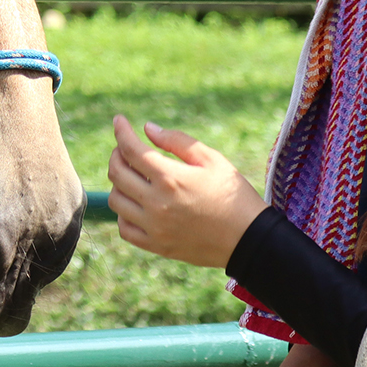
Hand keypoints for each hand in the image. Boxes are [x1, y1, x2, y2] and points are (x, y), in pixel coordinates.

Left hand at [106, 114, 267, 267]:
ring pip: (116, 201)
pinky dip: (124, 214)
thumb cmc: (233, 195)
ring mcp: (155, 227)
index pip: (130, 149)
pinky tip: (136, 204)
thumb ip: (177, 141)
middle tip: (127, 149)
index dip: (121, 131)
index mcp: (171, 178)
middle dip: (117, 154)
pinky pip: (124, 228)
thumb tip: (148, 129)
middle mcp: (157, 203)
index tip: (119, 121)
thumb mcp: (211, 160)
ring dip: (120, 184)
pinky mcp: (157, 246)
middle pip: (117, 173)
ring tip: (134, 177)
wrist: (250, 240)